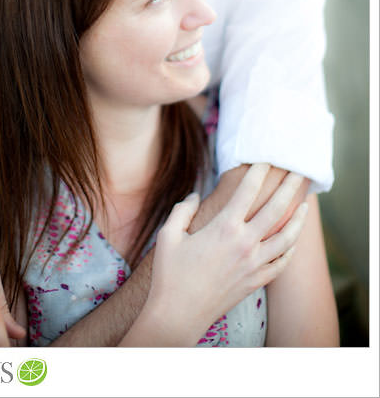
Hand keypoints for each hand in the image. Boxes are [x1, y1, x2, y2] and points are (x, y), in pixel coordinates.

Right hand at [139, 164, 308, 344]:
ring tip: (304, 204)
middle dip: (288, 187)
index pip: (247, 192)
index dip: (257, 173)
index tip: (263, 160)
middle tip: (297, 173)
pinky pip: (282, 262)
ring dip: (298, 218)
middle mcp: (245, 244)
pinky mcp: (256, 281)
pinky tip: (292, 241)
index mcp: (223, 228)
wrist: (180, 312)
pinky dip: (290, 249)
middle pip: (275, 210)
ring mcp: (254, 264)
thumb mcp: (168, 235)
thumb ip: (182, 210)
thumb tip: (195, 196)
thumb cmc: (170, 273)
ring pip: (287, 237)